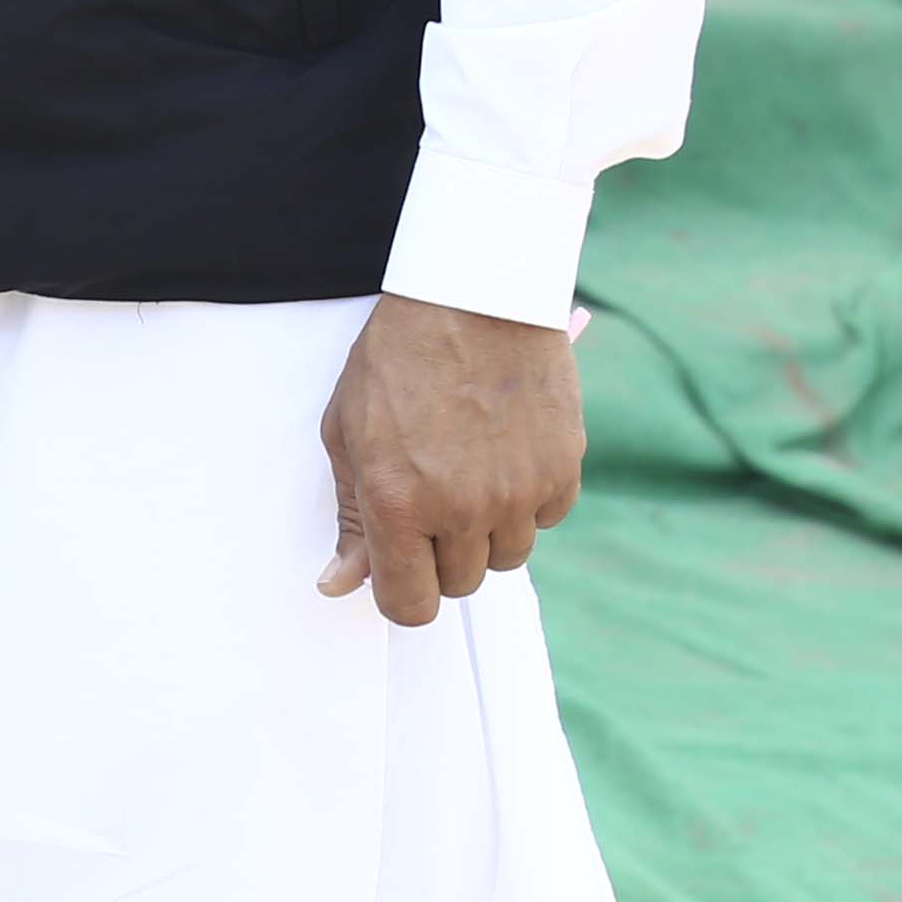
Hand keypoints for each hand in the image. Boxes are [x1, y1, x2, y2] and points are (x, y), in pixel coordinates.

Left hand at [316, 292, 583, 625]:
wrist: (473, 295)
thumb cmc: (398, 358)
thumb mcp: (346, 432)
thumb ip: (351, 516)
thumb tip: (338, 585)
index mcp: (398, 502)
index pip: (409, 605)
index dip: (401, 591)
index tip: (400, 568)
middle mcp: (462, 508)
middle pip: (459, 583)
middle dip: (440, 551)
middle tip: (430, 492)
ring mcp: (518, 493)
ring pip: (506, 556)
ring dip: (486, 528)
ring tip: (467, 465)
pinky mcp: (563, 473)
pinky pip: (546, 518)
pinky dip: (528, 498)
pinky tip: (505, 450)